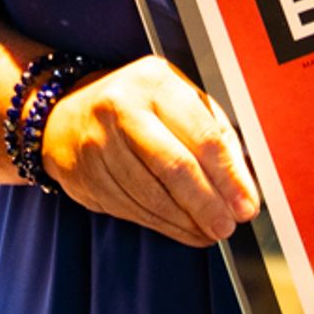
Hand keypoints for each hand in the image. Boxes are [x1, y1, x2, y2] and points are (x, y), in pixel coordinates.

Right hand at [39, 56, 258, 245]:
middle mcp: (121, 107)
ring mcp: (97, 143)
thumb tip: (243, 188)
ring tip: (209, 231)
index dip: (229, 177)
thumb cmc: (139, 106)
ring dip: (186, 221)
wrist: (67, 115)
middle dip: (207, 204)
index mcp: (155, 82)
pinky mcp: (85, 175)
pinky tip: (183, 229)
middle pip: (174, 167)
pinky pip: (131, 209)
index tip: (246, 204)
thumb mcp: (180, 101)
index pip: (202, 135)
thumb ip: (216, 136)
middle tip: (227, 226)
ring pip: (151, 195)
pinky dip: (163, 225)